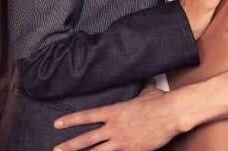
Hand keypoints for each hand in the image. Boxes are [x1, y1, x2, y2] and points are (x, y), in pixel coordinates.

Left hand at [53, 91, 181, 150]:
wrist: (171, 113)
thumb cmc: (159, 101)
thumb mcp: (146, 92)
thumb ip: (140, 91)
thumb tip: (145, 83)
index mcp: (114, 111)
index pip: (87, 116)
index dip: (71, 120)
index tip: (57, 124)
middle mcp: (115, 127)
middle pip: (87, 139)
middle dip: (70, 145)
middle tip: (55, 149)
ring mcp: (122, 141)